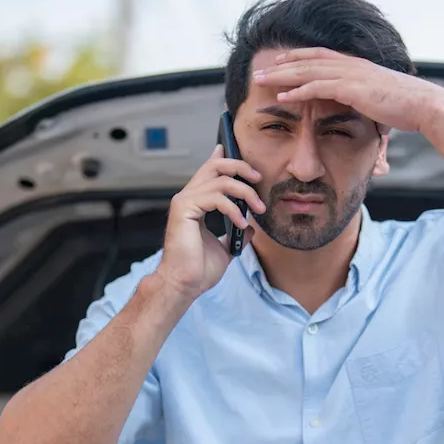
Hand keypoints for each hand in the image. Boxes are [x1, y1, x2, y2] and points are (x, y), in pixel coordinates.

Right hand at [155, 144, 265, 299]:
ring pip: (221, 180)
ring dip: (246, 193)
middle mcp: (188, 197)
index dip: (225, 158)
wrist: (185, 285)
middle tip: (258, 179)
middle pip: (215, 165)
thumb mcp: (225, 248)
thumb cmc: (198, 270)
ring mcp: (184, 201)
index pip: (209, 171)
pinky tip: (242, 223)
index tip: (243, 159)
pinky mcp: (184, 209)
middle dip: (240, 167)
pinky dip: (234, 209)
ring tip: (259, 210)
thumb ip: (236, 232)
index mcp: (195, 202)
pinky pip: (216, 197)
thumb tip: (250, 226)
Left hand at [251, 48, 443, 134]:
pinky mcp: (352, 89)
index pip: (320, 55)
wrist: (424, 105)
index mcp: (356, 65)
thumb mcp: (380, 98)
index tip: (279, 62)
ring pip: (307, 71)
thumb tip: (360, 110)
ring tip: (261, 81)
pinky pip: (318, 87)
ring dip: (282, 76)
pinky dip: (298, 91)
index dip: (298, 57)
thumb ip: (365, 100)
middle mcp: (350, 65)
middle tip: (259, 71)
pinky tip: (282, 96)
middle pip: (308, 60)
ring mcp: (350, 75)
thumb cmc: (406, 107)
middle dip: (281, 65)